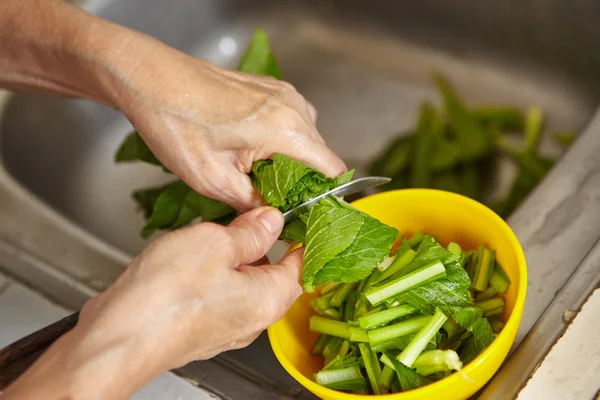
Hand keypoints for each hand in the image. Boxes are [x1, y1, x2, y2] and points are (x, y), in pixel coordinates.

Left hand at [1, 0, 345, 211]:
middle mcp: (293, 107)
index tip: (309, 214)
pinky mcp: (268, 88)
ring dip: (287, 162)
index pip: (332, 170)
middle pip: (319, 156)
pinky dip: (277, 142)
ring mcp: (282, 93)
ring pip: (304, 140)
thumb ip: (253, 203)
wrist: (148, 77)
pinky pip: (288, 122)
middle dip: (302, 182)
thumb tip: (272, 217)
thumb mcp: (212, 179)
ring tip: (253, 176)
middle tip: (271, 201)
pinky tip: (246, 151)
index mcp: (286, 130)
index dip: (325, 197)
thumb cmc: (175, 122)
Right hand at [1, 207, 302, 398]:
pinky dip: (208, 273)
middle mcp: (251, 319)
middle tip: (243, 218)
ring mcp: (223, 327)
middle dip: (259, 243)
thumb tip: (271, 221)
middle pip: (270, 273)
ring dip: (228, 257)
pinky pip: (215, 294)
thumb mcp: (215, 243)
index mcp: (268, 299)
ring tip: (206, 239)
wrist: (115, 340)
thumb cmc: (165, 298)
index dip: (301, 236)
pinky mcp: (197, 328)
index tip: (294, 215)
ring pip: (240, 282)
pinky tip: (185, 261)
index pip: (302, 265)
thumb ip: (250, 232)